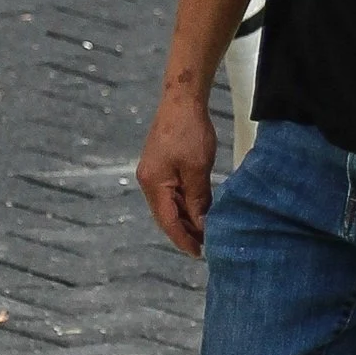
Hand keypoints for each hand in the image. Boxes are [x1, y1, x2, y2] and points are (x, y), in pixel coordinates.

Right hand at [137, 86, 216, 259]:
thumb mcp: (198, 169)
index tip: (199, 254)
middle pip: (165, 216)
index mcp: (153, 183)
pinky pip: (171, 193)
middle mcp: (148, 181)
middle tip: (207, 247)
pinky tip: (199, 210)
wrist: (182, 100)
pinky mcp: (160, 166)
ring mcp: (153, 173)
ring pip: (169, 206)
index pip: (167, 221)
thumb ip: (198, 199)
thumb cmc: (190, 131)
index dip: (183, 240)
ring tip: (205, 232)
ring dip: (186, 219)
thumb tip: (201, 225)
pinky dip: (184, 205)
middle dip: (184, 232)